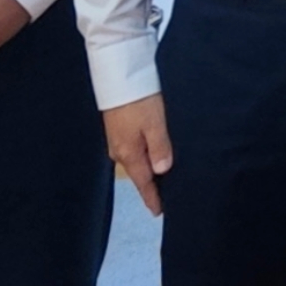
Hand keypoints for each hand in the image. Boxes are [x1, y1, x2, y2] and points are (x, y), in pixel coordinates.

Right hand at [102, 95, 173, 211]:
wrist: (118, 74)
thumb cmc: (139, 98)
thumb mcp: (155, 123)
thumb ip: (160, 148)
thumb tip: (162, 171)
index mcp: (129, 153)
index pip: (143, 183)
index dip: (152, 198)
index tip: (160, 212)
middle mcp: (120, 150)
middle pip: (140, 174)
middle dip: (153, 186)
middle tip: (168, 197)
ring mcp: (117, 139)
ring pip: (137, 161)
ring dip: (149, 170)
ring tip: (165, 178)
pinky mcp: (119, 127)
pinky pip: (134, 149)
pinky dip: (145, 156)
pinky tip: (154, 155)